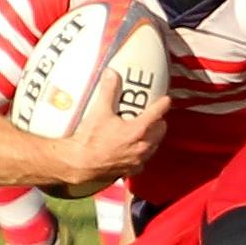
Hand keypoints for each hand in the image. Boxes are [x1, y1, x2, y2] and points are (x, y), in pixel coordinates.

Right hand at [56, 69, 170, 186]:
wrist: (79, 163)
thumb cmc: (89, 141)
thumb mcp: (99, 111)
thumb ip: (108, 91)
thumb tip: (111, 75)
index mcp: (138, 130)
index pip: (157, 113)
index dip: (163, 104)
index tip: (166, 100)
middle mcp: (141, 146)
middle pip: (160, 131)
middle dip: (159, 122)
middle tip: (153, 115)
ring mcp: (137, 160)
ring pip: (153, 146)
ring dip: (152, 138)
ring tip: (145, 131)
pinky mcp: (129, 170)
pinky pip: (142, 160)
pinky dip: (141, 154)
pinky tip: (133, 150)